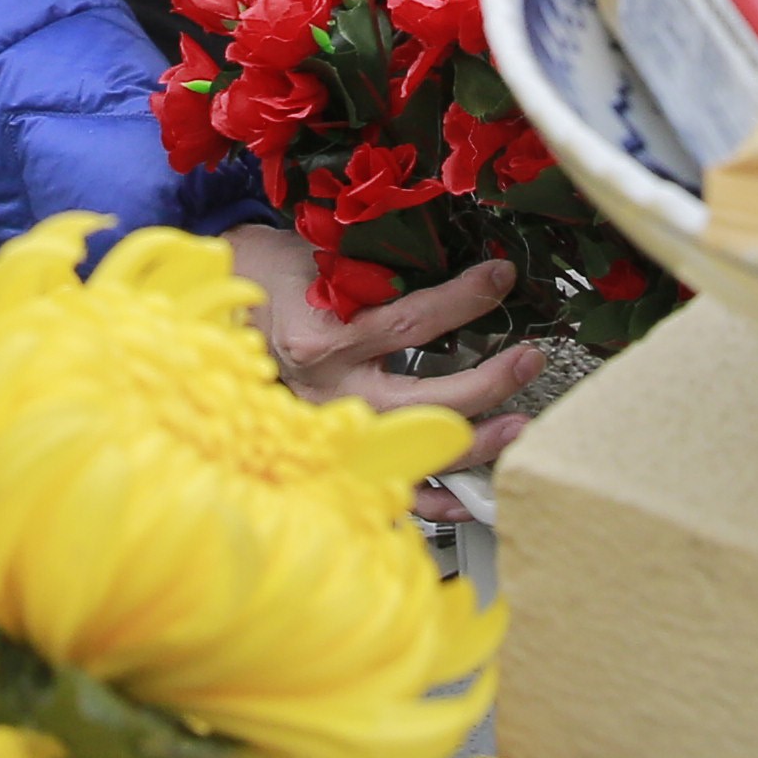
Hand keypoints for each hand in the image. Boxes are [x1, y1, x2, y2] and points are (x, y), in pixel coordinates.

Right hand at [224, 224, 547, 470]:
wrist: (230, 300)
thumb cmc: (276, 275)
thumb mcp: (320, 258)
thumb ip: (378, 269)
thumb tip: (455, 266)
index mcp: (321, 338)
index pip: (408, 322)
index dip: (462, 300)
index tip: (499, 280)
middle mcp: (326, 390)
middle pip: (421, 397)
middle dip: (486, 382)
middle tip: (526, 360)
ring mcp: (329, 429)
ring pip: (413, 448)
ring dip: (475, 443)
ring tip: (518, 426)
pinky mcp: (333, 450)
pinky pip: (391, 489)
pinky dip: (434, 500)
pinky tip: (471, 497)